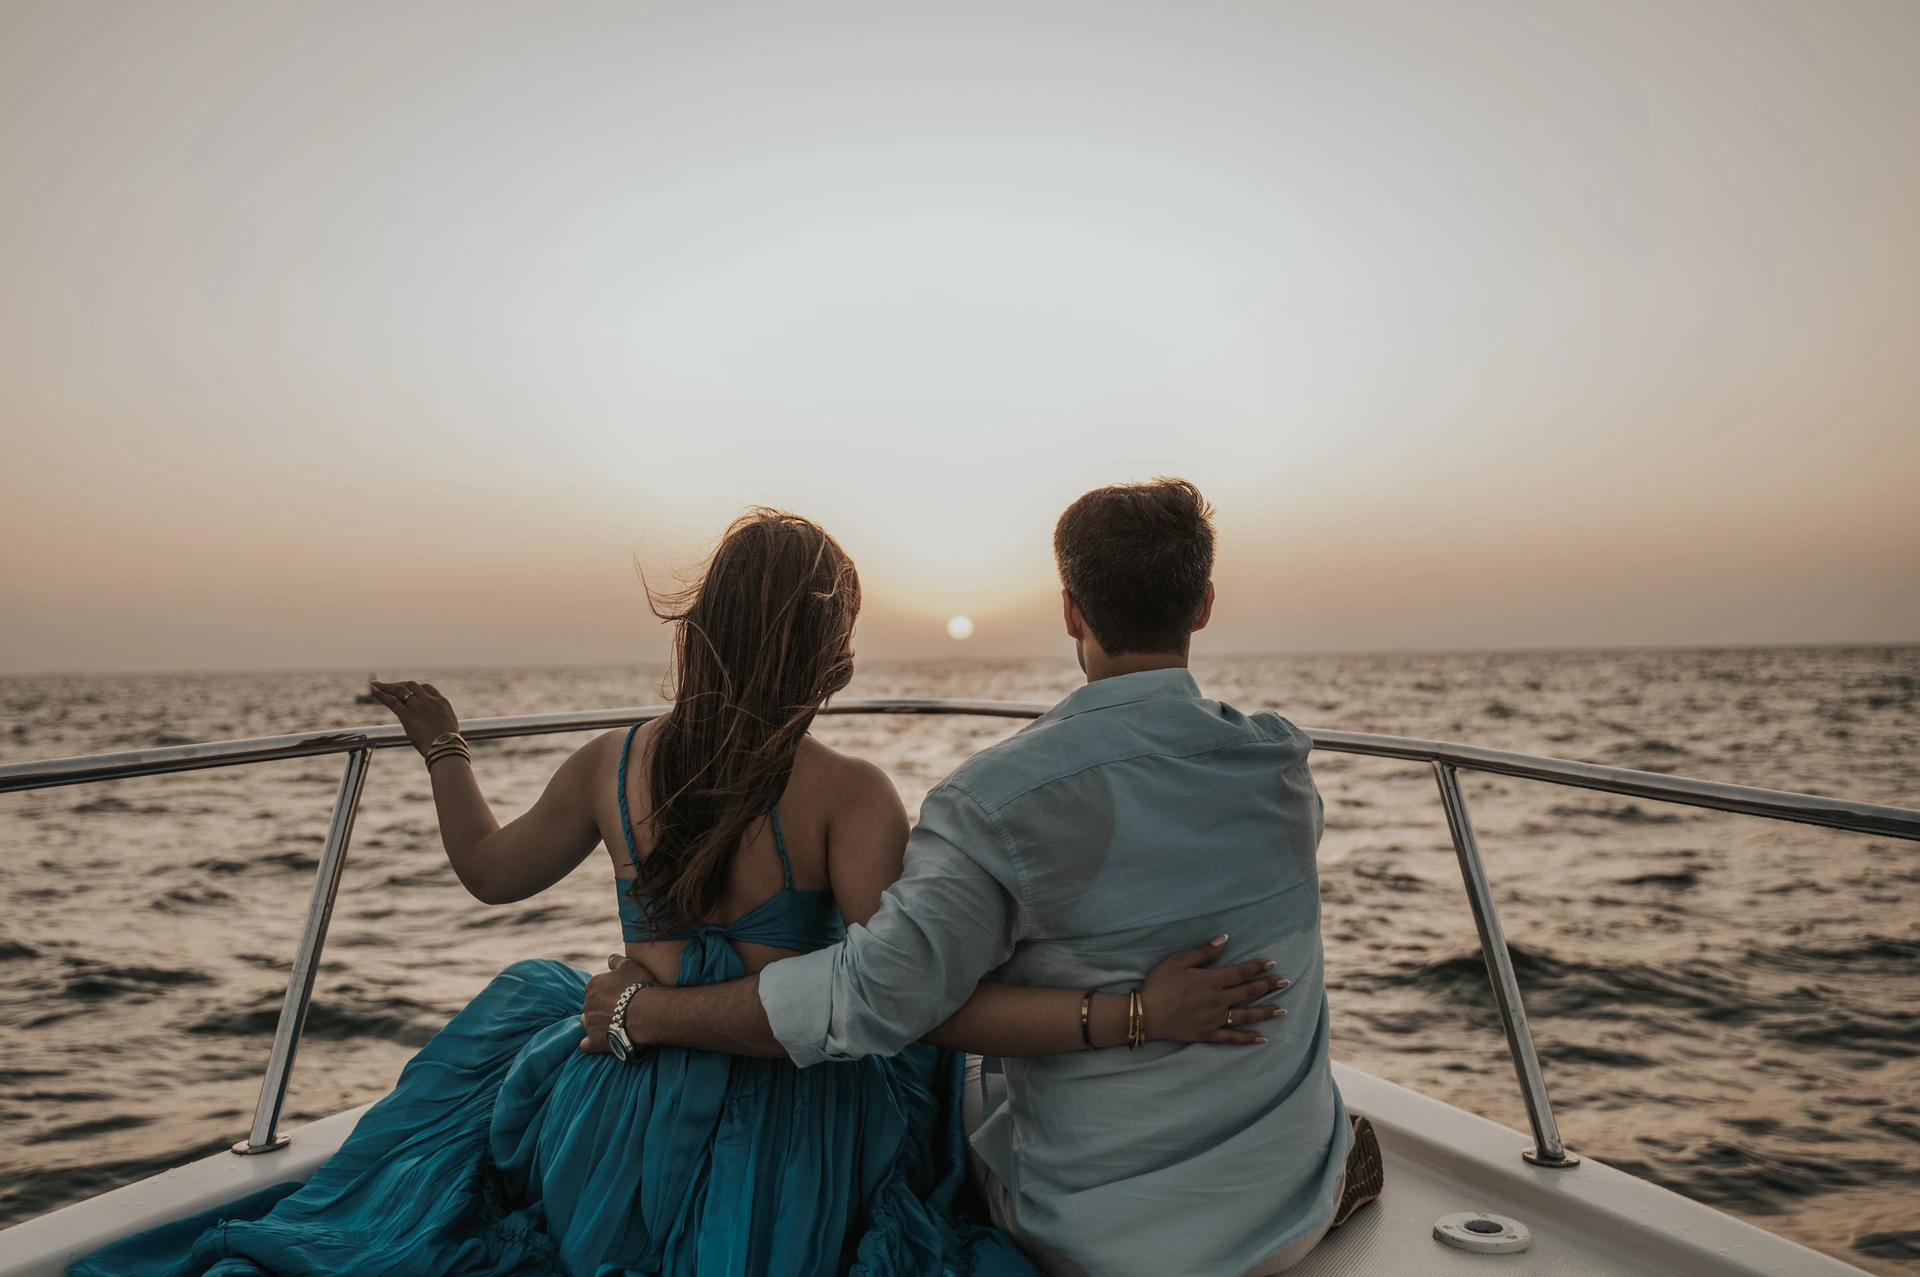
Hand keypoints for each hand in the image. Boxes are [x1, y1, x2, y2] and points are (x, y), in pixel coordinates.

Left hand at [368, 680, 460, 755]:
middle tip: (390, 686)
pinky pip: (391, 701)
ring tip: (376, 684)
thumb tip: (436, 727)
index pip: (426, 688)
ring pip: (400, 690)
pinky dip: (380, 693)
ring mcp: (417, 706)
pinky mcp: (406, 715)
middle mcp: (428, 700)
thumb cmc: (449, 742)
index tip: (408, 689)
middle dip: (400, 684)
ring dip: (387, 686)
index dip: (416, 687)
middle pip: (412, 685)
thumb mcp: (449, 725)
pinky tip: (373, 689)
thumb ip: (440, 719)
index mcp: (441, 701)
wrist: (445, 746)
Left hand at [580, 954, 654, 1052]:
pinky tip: (602, 1042)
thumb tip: (610, 958)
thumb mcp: (630, 965)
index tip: (621, 994)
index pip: (596, 988)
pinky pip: (586, 1044)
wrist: (647, 1012)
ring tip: (612, 1025)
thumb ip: (617, 961)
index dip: (608, 991)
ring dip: (596, 1023)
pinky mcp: (594, 1041)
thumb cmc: (639, 986)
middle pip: (591, 1005)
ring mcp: (589, 1023)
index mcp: (592, 985)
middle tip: (620, 1009)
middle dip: (602, 1007)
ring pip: (587, 1022)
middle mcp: (587, 1003)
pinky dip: (591, 1043)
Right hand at [1143, 936, 1288, 1044]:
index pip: (1241, 972)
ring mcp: (1215, 1019)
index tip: (1272, 963)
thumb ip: (1203, 952)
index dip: (1257, 967)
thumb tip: (1225, 940)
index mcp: (1212, 981)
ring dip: (1266, 1012)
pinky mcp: (1208, 1034)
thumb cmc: (1159, 985)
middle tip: (1285, 982)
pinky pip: (1232, 1037)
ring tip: (1283, 1010)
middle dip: (1268, 986)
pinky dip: (1247, 1038)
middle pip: (1248, 992)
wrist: (1146, 1014)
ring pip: (1246, 1015)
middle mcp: (1219, 1000)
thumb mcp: (1178, 961)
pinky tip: (1261, 1038)